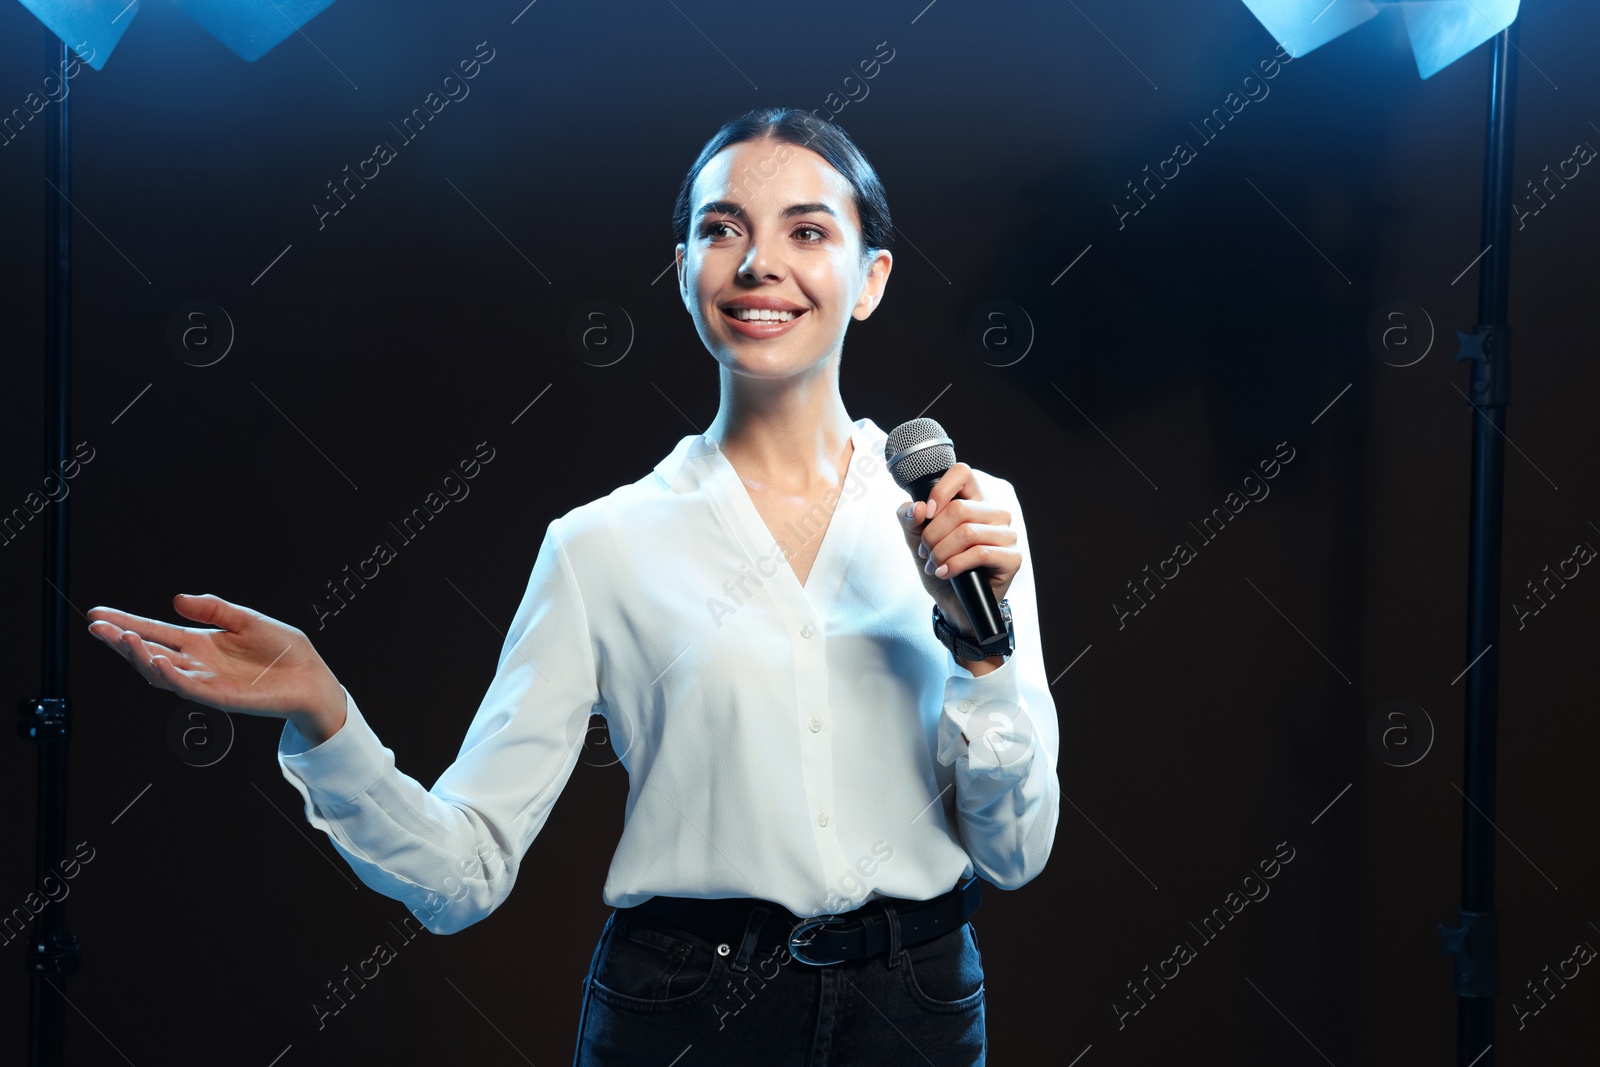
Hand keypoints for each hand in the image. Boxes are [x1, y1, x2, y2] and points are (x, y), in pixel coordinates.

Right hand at [86, 594, 347, 743]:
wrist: (312, 677)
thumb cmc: (283, 650)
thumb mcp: (247, 620)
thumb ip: (214, 609)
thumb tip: (177, 600)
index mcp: (200, 643)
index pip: (155, 632)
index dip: (126, 623)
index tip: (97, 614)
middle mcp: (196, 664)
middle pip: (149, 652)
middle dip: (121, 640)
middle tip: (96, 626)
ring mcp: (206, 682)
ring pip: (162, 672)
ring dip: (140, 656)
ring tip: (123, 639)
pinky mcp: (221, 697)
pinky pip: (189, 688)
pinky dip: (170, 675)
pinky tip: (155, 661)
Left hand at [895, 462, 1019, 635]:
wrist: (953, 604)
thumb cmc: (940, 567)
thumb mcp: (916, 540)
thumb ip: (910, 519)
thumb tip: (916, 508)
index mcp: (974, 501)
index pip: (962, 473)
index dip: (940, 490)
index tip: (925, 513)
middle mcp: (995, 514)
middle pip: (958, 509)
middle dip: (932, 535)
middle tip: (924, 552)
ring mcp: (1007, 535)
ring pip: (967, 532)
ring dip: (941, 552)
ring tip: (934, 565)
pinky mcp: (1012, 558)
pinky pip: (980, 553)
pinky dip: (955, 565)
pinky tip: (945, 573)